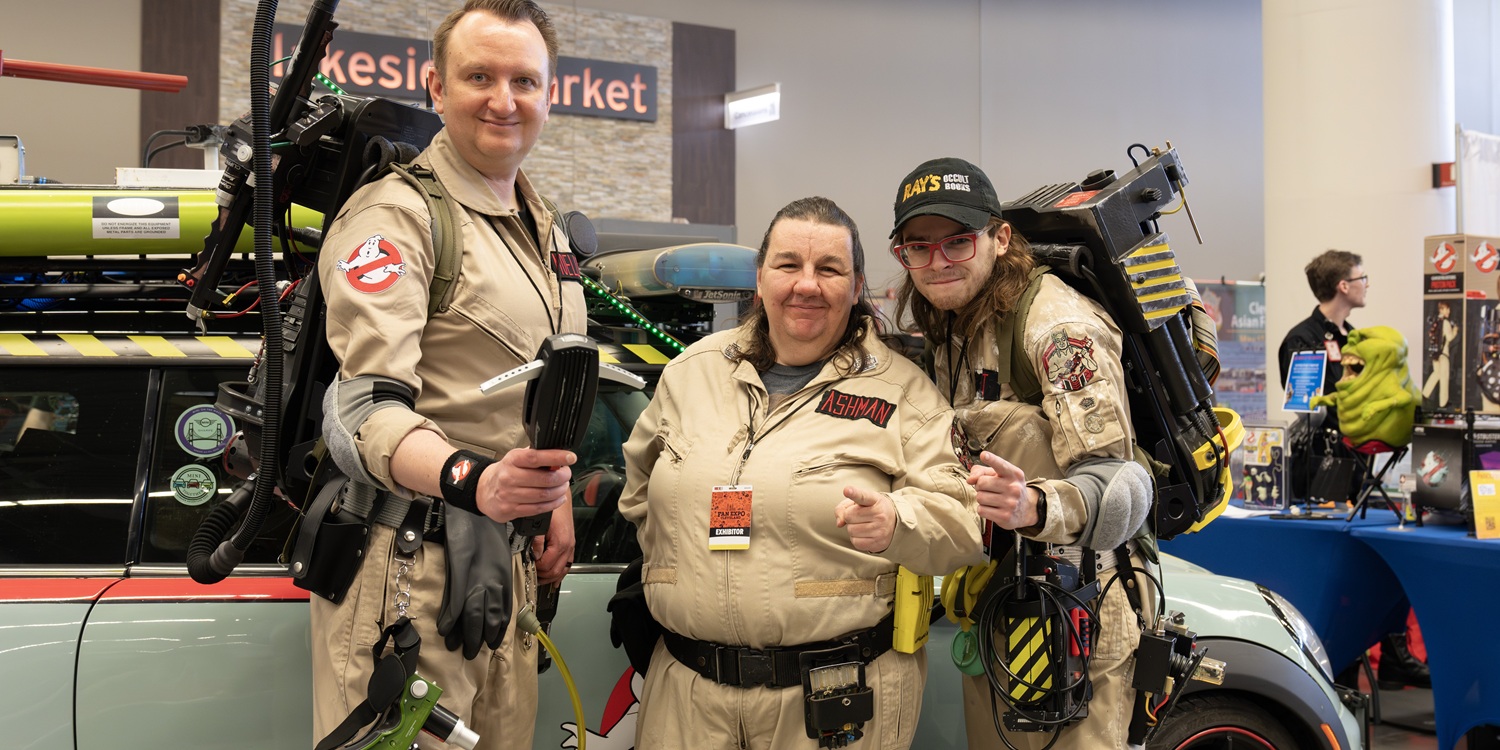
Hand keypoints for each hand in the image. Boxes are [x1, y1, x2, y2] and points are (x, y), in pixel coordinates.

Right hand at [437, 508, 511, 659]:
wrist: (474, 508)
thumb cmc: (486, 529)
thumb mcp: (498, 554)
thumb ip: (494, 575)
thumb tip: (491, 592)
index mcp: (503, 576)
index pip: (503, 610)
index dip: (498, 629)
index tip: (493, 643)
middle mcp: (492, 581)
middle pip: (488, 617)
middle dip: (481, 637)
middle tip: (474, 652)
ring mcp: (475, 578)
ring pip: (473, 615)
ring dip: (466, 634)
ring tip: (459, 648)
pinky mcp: (459, 572)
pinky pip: (455, 601)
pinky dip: (450, 617)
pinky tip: (445, 630)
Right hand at [476, 448, 574, 523]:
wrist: (484, 490)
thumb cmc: (506, 472)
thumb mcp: (517, 458)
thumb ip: (536, 455)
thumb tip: (558, 453)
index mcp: (512, 460)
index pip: (536, 457)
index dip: (556, 457)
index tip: (570, 458)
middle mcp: (509, 477)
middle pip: (544, 479)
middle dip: (562, 477)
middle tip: (567, 474)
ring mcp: (510, 495)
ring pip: (544, 495)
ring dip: (560, 491)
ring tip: (563, 486)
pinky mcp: (511, 509)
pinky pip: (538, 508)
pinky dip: (553, 504)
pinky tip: (558, 498)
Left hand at [534, 502, 575, 584]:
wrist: (560, 497)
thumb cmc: (552, 508)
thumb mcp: (540, 524)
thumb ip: (536, 542)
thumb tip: (533, 556)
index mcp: (560, 543)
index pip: (547, 566)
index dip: (535, 569)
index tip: (527, 567)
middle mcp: (568, 547)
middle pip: (555, 572)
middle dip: (542, 576)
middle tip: (531, 576)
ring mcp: (570, 546)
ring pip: (562, 570)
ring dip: (551, 577)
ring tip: (540, 579)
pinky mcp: (570, 545)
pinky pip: (567, 564)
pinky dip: (561, 573)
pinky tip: (555, 579)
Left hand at [835, 486, 896, 552]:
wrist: (894, 523)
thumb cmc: (872, 510)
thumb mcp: (860, 502)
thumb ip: (844, 507)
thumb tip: (839, 523)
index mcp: (875, 500)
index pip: (863, 496)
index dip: (854, 493)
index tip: (847, 490)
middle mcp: (879, 514)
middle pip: (849, 516)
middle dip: (849, 516)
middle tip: (859, 516)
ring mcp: (880, 529)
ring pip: (851, 530)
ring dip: (852, 528)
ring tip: (862, 525)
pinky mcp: (877, 543)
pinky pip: (855, 542)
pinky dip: (856, 538)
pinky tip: (864, 534)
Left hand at [968, 451, 1038, 529]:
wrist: (1025, 509)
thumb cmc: (1007, 488)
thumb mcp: (999, 475)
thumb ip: (982, 471)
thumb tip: (970, 479)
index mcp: (1014, 474)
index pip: (1001, 465)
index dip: (991, 459)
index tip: (984, 455)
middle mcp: (1014, 487)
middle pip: (981, 483)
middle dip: (980, 486)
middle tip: (989, 489)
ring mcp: (1011, 503)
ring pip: (980, 497)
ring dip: (981, 498)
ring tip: (991, 499)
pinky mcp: (1005, 516)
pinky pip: (981, 510)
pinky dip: (983, 509)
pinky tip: (993, 508)